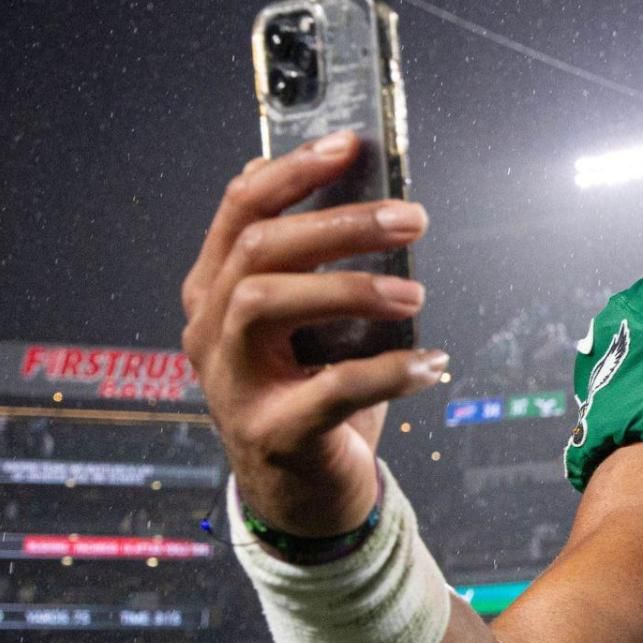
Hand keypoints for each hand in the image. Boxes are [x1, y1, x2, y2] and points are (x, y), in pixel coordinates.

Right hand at [180, 130, 444, 536]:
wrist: (304, 497)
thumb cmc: (313, 395)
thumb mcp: (312, 326)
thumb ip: (320, 269)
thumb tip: (366, 197)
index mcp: (216, 292)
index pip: (242, 210)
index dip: (294, 171)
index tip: (350, 145)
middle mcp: (210, 331)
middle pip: (258, 249)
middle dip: (338, 223)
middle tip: (412, 219)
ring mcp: (233, 384)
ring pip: (266, 304)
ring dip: (349, 288)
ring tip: (414, 295)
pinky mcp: (273, 434)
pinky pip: (329, 390)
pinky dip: (388, 373)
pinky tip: (431, 365)